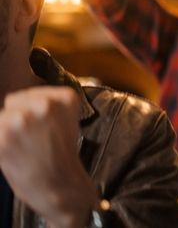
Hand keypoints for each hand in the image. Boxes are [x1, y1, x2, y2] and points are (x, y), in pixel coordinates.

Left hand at [0, 87, 97, 227]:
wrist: (60, 186)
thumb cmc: (62, 155)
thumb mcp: (67, 120)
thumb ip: (45, 102)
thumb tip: (11, 100)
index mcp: (64, 97)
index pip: (30, 94)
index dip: (31, 111)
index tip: (43, 128)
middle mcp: (44, 104)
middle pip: (14, 102)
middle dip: (18, 118)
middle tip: (33, 139)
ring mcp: (22, 120)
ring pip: (2, 117)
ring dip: (7, 131)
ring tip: (24, 147)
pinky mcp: (3, 137)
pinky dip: (0, 143)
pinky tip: (12, 154)